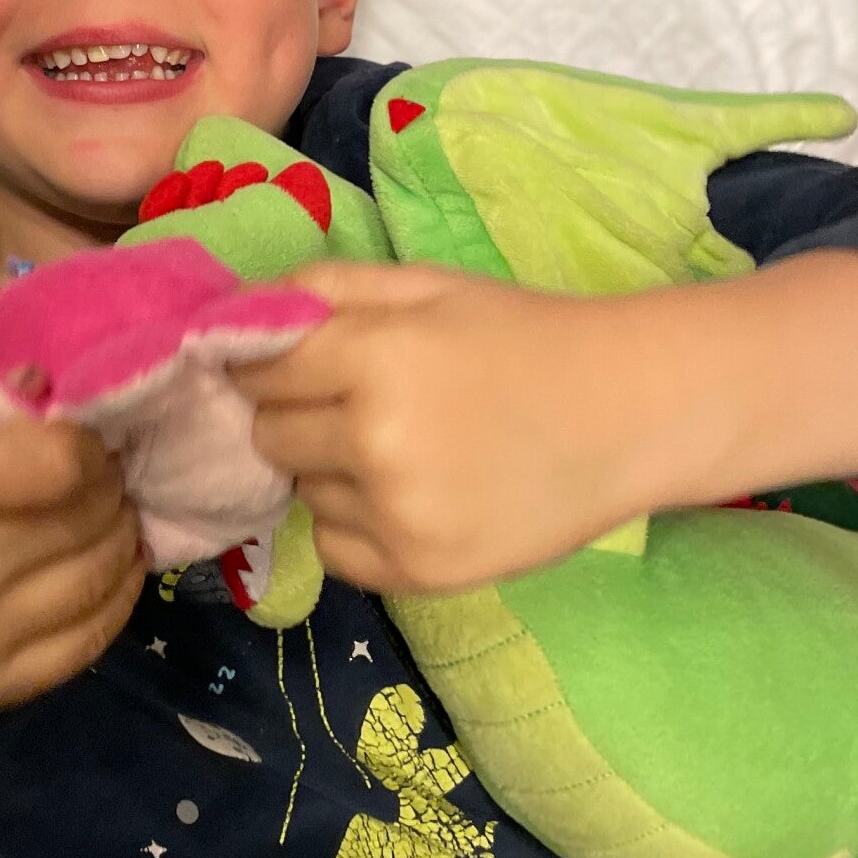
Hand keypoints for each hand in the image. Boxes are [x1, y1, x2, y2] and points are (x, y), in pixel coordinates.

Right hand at [0, 387, 147, 714]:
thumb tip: (57, 388)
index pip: (54, 464)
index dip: (87, 445)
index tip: (86, 439)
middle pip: (83, 522)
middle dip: (111, 488)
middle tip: (111, 472)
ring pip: (95, 581)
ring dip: (123, 538)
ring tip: (119, 513)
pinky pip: (87, 644)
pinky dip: (117, 599)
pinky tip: (118, 568)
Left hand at [233, 260, 649, 594]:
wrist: (626, 416)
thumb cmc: (521, 337)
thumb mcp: (425, 285)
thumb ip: (324, 289)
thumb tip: (231, 313)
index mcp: (372, 357)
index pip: (257, 369)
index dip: (266, 363)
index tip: (289, 365)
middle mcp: (375, 441)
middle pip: (269, 435)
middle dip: (294, 416)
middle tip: (352, 405)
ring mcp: (396, 515)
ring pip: (304, 492)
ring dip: (330, 471)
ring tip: (401, 449)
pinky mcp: (418, 572)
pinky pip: (335, 549)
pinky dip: (354, 525)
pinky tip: (409, 495)